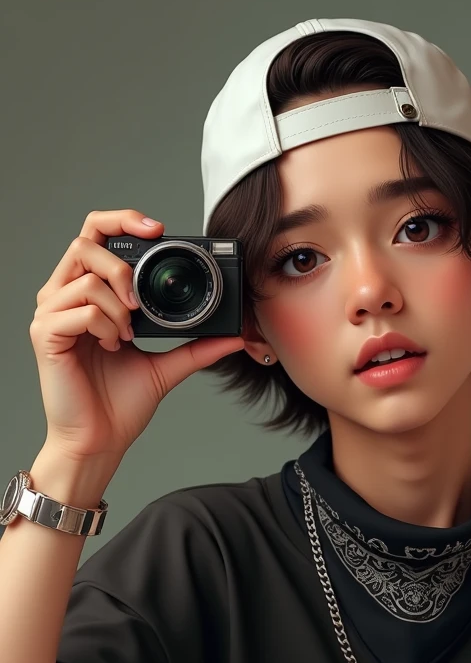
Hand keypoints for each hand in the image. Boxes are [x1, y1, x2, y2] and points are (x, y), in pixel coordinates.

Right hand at [29, 209, 244, 461]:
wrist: (100, 441)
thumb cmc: (118, 405)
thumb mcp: (167, 366)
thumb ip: (196, 345)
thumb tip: (235, 333)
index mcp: (87, 295)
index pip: (96, 236)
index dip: (124, 221)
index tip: (159, 230)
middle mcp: (63, 297)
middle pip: (85, 241)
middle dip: (123, 264)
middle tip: (141, 302)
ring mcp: (50, 314)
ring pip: (88, 277)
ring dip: (119, 307)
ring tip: (127, 337)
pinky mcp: (44, 333)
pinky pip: (80, 309)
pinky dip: (106, 325)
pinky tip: (113, 347)